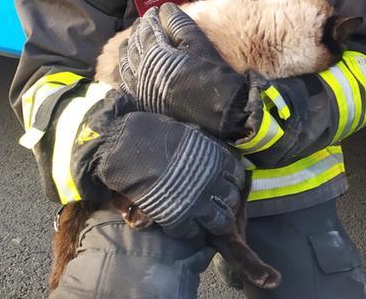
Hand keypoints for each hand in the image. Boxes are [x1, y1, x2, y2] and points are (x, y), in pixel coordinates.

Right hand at [81, 89, 244, 237]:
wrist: (127, 148)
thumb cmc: (155, 133)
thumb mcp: (189, 133)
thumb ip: (206, 146)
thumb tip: (214, 152)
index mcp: (218, 159)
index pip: (238, 177)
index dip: (232, 182)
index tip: (225, 184)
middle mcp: (214, 183)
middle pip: (231, 202)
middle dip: (225, 204)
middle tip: (215, 204)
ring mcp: (197, 203)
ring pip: (218, 222)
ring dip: (212, 222)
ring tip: (203, 220)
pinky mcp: (178, 219)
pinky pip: (191, 232)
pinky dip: (188, 231)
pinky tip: (182, 224)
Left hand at [118, 3, 249, 140]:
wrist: (217, 111)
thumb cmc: (211, 74)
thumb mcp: (198, 44)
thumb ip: (179, 23)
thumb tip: (165, 8)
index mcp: (155, 53)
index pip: (146, 30)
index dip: (149, 18)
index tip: (154, 11)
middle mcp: (142, 70)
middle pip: (133, 46)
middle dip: (137, 32)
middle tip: (142, 23)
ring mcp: (139, 88)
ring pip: (125, 64)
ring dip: (126, 50)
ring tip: (130, 42)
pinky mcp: (142, 103)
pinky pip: (124, 84)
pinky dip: (122, 73)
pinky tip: (125, 69)